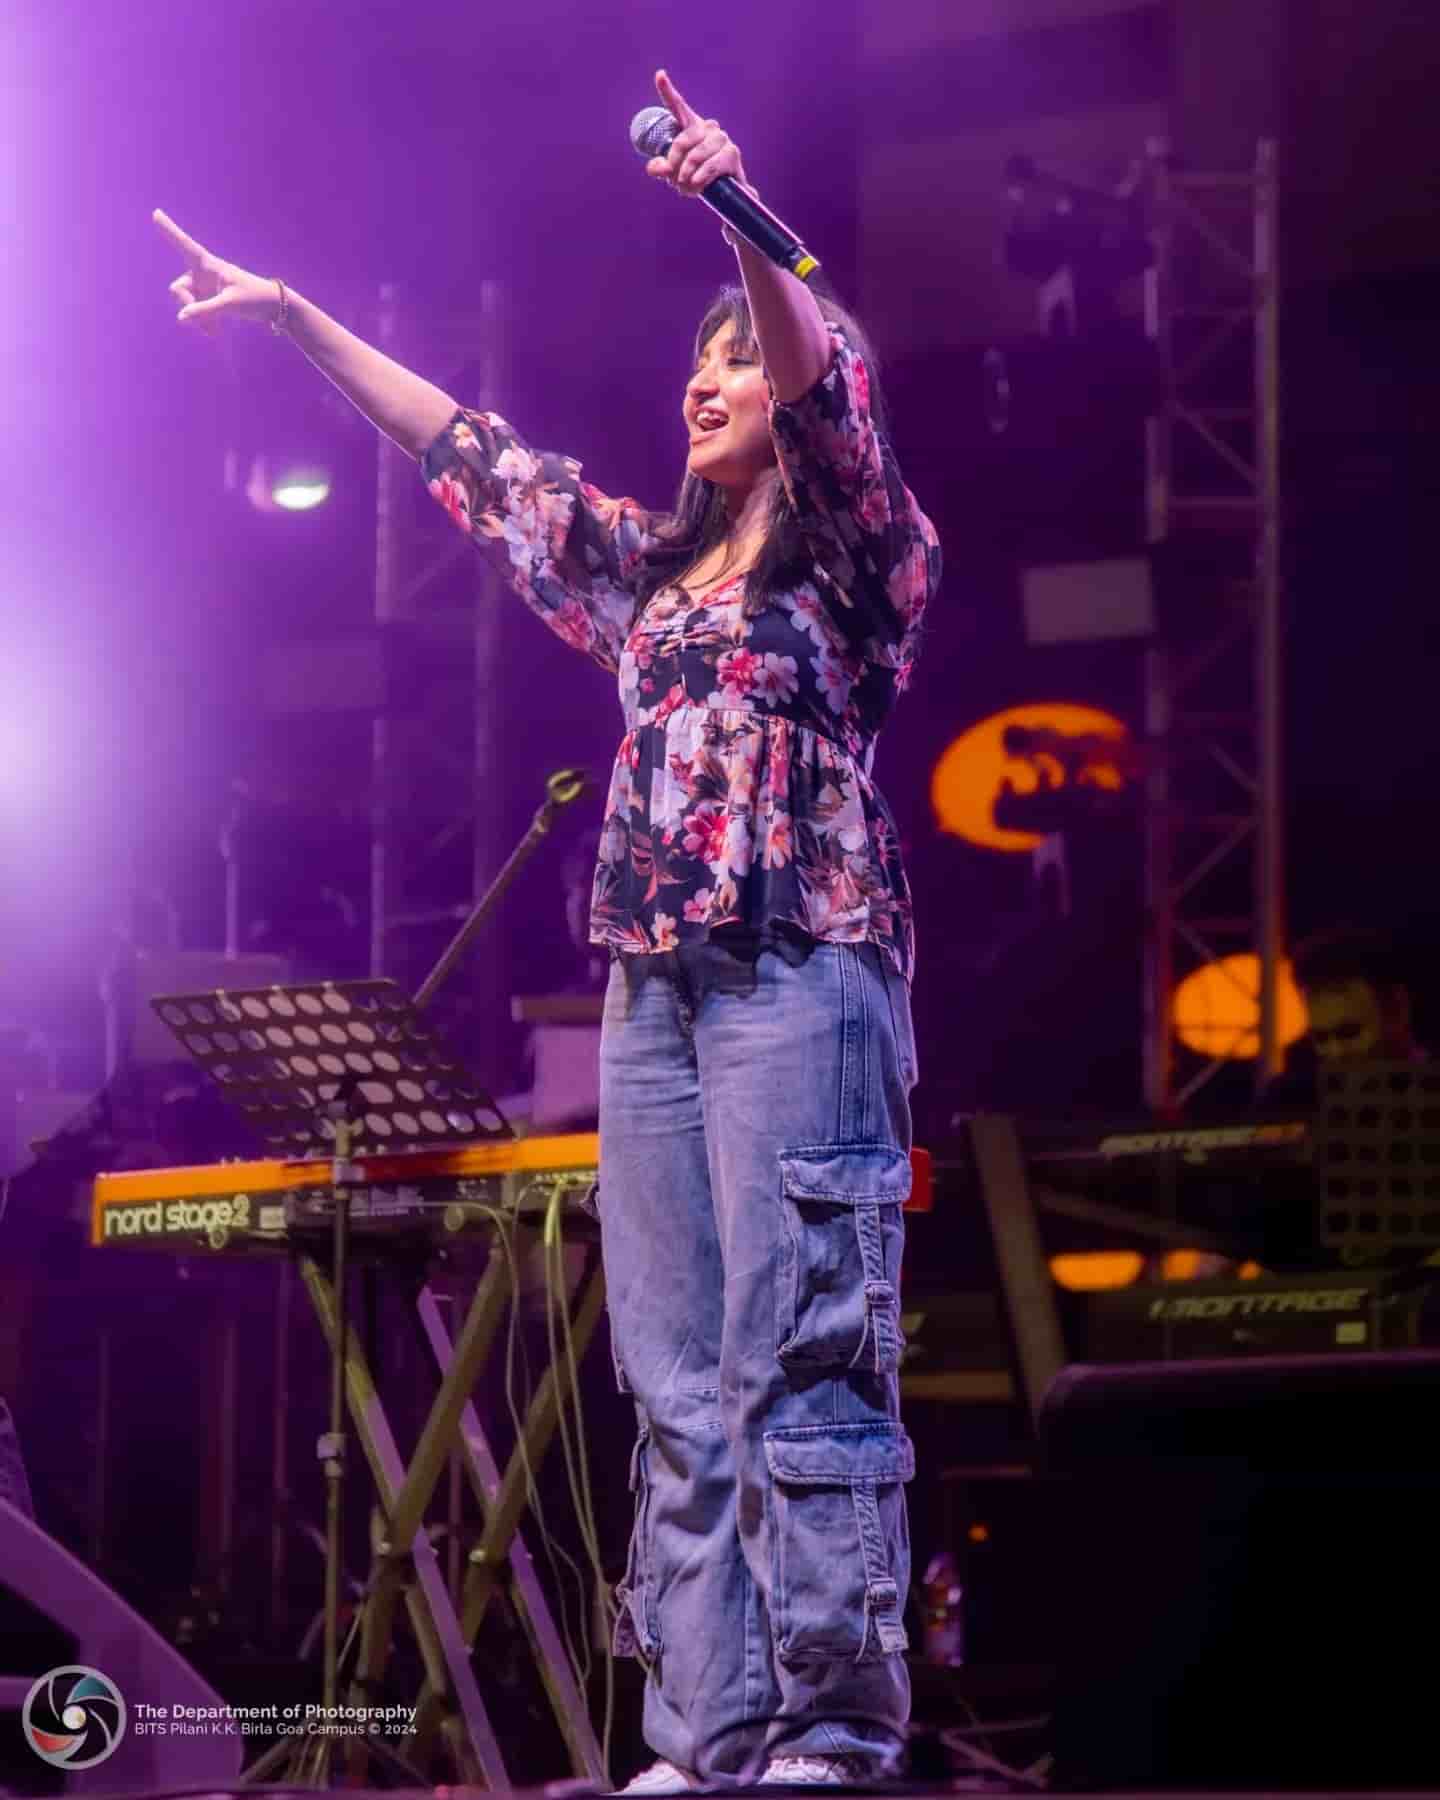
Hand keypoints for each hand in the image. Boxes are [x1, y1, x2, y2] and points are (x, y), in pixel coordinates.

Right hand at [152, 210, 282, 332]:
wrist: (272, 307)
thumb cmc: (254, 298)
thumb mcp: (230, 304)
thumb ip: (205, 311)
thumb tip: (180, 318)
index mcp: (209, 264)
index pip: (185, 245)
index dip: (169, 230)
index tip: (156, 213)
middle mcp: (202, 273)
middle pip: (179, 289)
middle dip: (188, 307)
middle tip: (204, 324)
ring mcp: (204, 287)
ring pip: (186, 304)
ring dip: (197, 319)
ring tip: (214, 332)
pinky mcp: (208, 300)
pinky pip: (195, 312)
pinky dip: (202, 322)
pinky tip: (214, 332)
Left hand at [644, 69, 749, 197]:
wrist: (727, 196)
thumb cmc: (699, 179)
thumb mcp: (676, 174)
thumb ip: (662, 168)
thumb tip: (656, 168)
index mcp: (691, 127)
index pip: (678, 107)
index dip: (667, 91)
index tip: (659, 75)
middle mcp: (708, 128)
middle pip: (681, 141)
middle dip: (674, 165)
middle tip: (675, 182)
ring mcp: (722, 139)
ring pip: (695, 156)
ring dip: (686, 176)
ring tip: (686, 188)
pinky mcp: (732, 154)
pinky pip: (709, 167)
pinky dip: (700, 179)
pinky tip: (697, 186)